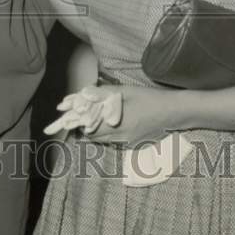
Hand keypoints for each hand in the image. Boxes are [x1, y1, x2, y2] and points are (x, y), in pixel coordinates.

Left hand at [45, 84, 183, 144]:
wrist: (173, 112)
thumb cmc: (149, 98)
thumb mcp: (124, 91)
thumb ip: (103, 94)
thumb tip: (84, 95)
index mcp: (114, 123)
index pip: (86, 126)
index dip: (74, 121)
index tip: (62, 118)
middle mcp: (118, 136)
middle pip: (91, 136)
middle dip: (81, 126)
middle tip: (74, 117)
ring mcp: (126, 142)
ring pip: (101, 139)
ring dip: (92, 130)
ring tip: (87, 119)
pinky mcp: (132, 143)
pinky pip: (112, 140)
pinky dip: (104, 133)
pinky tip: (105, 123)